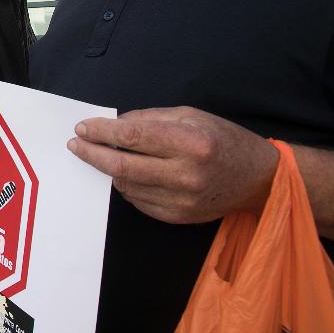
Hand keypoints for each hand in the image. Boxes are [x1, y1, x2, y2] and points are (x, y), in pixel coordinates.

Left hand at [68, 107, 279, 224]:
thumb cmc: (222, 139)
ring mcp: (181, 200)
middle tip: (76, 145)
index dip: (102, 132)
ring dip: (107, 170)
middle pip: (122, 166)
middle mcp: (186, 174)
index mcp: (191, 142)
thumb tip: (113, 124)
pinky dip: (125, 185)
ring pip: (126, 185)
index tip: (82, 128)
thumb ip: (150, 118)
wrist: (257, 178)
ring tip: (98, 155)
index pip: (133, 137)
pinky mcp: (178, 217)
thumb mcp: (191, 115)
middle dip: (92, 154)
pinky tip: (124, 173)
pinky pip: (138, 201)